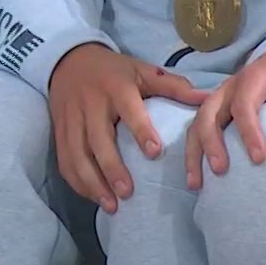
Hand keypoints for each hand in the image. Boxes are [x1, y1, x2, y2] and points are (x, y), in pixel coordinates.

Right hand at [46, 42, 207, 213]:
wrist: (69, 60)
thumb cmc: (114, 71)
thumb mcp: (142, 70)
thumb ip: (173, 86)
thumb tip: (206, 98)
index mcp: (115, 86)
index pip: (128, 108)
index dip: (140, 130)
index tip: (154, 153)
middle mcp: (90, 102)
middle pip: (98, 138)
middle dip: (111, 168)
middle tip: (128, 193)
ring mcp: (71, 118)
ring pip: (77, 154)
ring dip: (92, 182)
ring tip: (110, 204)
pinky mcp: (59, 130)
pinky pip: (64, 160)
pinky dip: (77, 181)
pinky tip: (92, 196)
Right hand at [187, 47, 265, 188]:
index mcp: (255, 77)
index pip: (245, 103)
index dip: (249, 130)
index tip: (260, 159)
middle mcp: (231, 87)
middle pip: (209, 113)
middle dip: (211, 142)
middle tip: (221, 170)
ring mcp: (221, 99)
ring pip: (197, 123)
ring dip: (194, 153)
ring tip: (197, 184)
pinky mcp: (218, 111)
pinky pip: (198, 130)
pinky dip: (193, 153)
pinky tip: (197, 180)